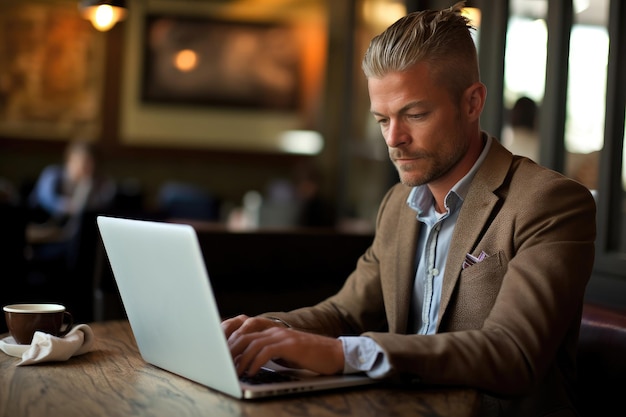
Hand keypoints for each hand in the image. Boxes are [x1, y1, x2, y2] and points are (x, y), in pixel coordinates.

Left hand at [222, 315, 343, 376]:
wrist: (334, 353)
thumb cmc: (308, 356)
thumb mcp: (283, 353)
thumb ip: (266, 352)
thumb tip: (245, 363)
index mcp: (271, 330)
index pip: (242, 330)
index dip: (228, 340)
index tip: (217, 354)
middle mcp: (274, 330)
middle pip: (242, 335)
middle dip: (228, 351)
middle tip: (220, 366)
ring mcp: (282, 336)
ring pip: (251, 343)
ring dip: (240, 359)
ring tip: (234, 373)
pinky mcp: (290, 345)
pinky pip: (266, 351)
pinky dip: (255, 362)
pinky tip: (251, 372)